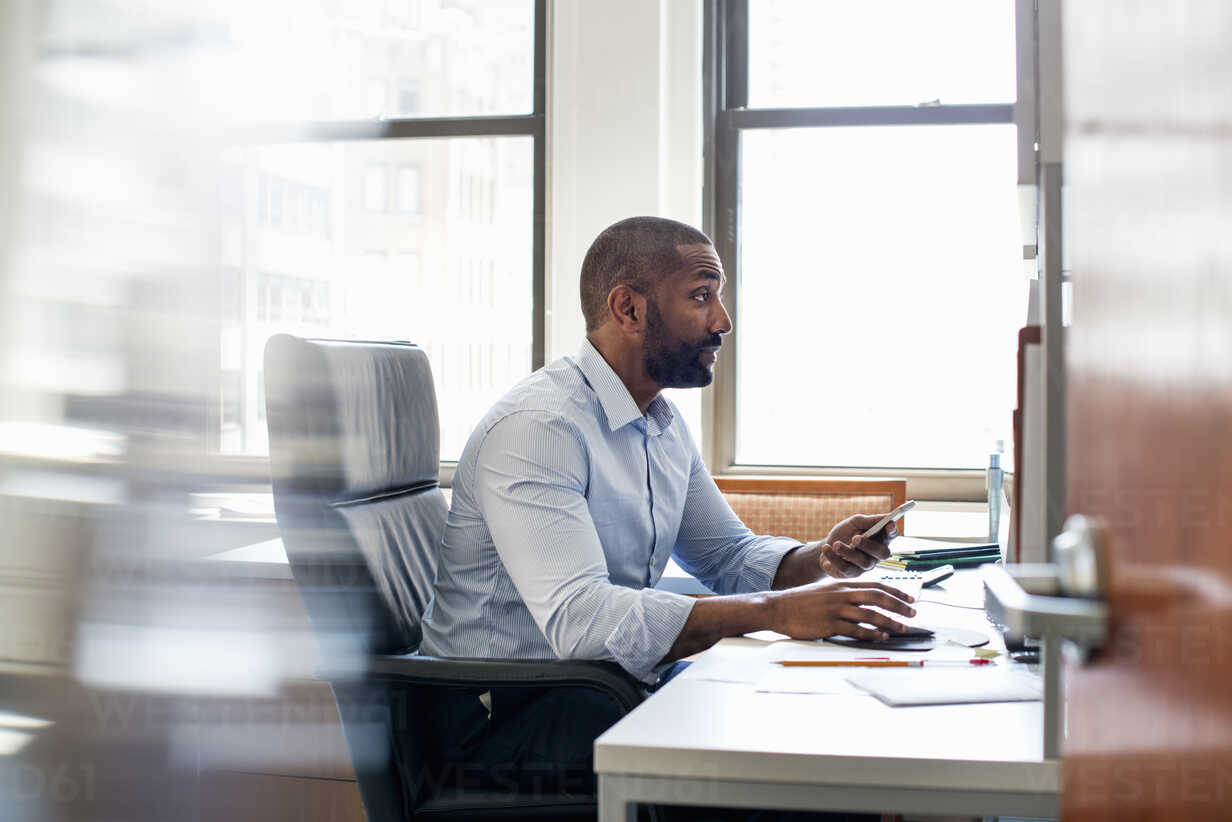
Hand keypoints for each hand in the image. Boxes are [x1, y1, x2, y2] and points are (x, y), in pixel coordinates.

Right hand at [769, 579, 916, 640]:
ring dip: (890, 622)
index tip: (910, 598)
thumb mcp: (824, 590)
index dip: (895, 591)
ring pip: (870, 614)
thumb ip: (843, 593)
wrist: (778, 608)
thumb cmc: (801, 601)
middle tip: (913, 613)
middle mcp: (841, 595)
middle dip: (899, 605)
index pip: (875, 585)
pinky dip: (871, 634)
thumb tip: (862, 598)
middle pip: (877, 597)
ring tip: (903, 628)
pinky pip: (855, 630)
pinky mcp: (829, 625)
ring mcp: (836, 609)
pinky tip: (882, 637)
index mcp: (841, 585)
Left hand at [819, 514, 895, 577]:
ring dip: (848, 552)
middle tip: (855, 538)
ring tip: (836, 544)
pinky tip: (827, 548)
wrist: (826, 547)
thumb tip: (885, 517)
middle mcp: (876, 555)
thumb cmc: (844, 533)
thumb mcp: (854, 522)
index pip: (891, 536)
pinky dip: (834, 557)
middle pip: (882, 553)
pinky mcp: (851, 574)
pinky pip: (845, 568)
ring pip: (863, 562)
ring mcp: (865, 566)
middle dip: (869, 545)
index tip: (889, 525)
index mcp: (879, 539)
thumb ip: (869, 520)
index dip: (892, 531)